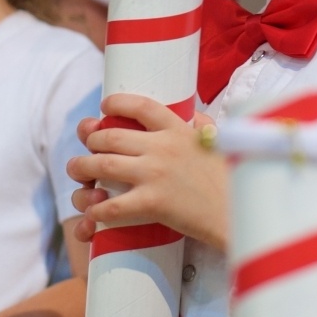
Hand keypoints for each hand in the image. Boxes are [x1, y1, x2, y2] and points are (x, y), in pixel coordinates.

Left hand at [65, 95, 228, 249]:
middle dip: (91, 140)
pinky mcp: (152, 203)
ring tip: (76, 170)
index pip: (140, 106)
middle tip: (87, 147)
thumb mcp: (219, 141)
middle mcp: (162, 147)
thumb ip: (204, 127)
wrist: (240, 210)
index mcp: (178, 129)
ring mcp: (155, 174)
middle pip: (111, 136)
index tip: (104, 107)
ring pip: (102, 165)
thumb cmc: (233, 177)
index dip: (116, 103)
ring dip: (82, 167)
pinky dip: (96, 210)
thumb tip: (196, 117)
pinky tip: (92, 213)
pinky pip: (113, 206)